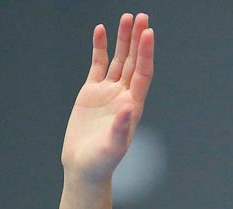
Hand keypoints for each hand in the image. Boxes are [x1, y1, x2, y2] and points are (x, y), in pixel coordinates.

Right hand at [60, 13, 154, 182]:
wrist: (84, 167)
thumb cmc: (101, 162)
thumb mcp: (113, 147)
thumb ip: (121, 127)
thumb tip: (128, 106)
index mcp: (133, 106)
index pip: (142, 73)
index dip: (145, 53)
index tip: (148, 32)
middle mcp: (123, 95)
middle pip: (133, 61)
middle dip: (138, 39)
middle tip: (142, 17)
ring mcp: (108, 92)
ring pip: (118, 59)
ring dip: (123, 39)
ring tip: (127, 18)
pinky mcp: (91, 92)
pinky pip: (97, 64)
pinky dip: (99, 48)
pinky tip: (101, 31)